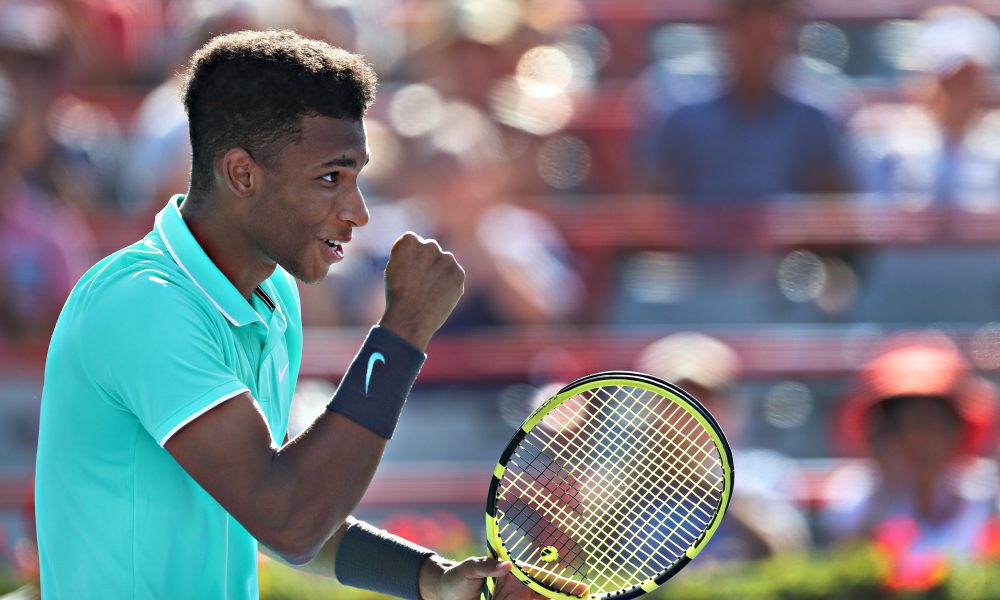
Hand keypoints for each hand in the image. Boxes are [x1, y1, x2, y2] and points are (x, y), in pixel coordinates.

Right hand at [379, 232, 464, 350]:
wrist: (411, 317)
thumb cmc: (397, 295)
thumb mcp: (394, 268)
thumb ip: (407, 255)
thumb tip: (419, 254)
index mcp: (409, 241)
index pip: (412, 241)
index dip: (409, 257)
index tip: (406, 271)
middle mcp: (430, 245)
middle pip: (430, 249)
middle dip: (426, 262)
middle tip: (419, 283)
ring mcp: (447, 258)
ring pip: (444, 262)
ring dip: (439, 271)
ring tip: (428, 291)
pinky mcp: (459, 273)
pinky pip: (453, 274)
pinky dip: (448, 283)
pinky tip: (438, 295)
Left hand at [419, 556, 589, 599]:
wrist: (441, 595)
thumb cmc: (455, 578)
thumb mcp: (468, 569)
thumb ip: (484, 565)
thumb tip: (506, 565)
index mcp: (516, 575)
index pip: (546, 580)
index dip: (565, 586)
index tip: (583, 591)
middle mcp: (521, 590)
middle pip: (550, 596)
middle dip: (567, 598)